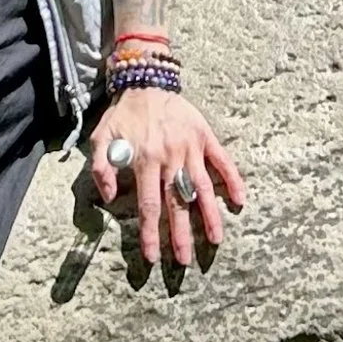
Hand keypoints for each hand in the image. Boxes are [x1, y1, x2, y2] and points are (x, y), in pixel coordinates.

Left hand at [90, 85, 244, 268]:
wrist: (145, 81)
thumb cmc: (122, 114)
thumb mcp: (101, 139)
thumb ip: (101, 169)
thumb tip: (110, 198)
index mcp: (145, 160)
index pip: (149, 205)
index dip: (151, 233)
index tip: (152, 257)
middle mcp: (170, 157)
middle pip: (177, 203)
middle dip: (181, 235)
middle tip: (184, 260)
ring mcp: (191, 148)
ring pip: (203, 187)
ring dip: (209, 215)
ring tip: (215, 240)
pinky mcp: (205, 137)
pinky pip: (222, 160)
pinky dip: (233, 179)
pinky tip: (241, 199)